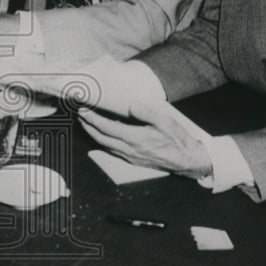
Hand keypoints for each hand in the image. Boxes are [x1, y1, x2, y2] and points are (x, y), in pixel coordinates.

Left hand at [78, 99, 211, 178]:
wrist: (186, 160)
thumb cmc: (177, 139)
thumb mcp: (165, 121)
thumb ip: (146, 113)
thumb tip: (131, 106)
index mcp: (136, 138)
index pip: (107, 127)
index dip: (92, 118)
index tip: (83, 109)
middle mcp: (129, 149)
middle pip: (100, 137)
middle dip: (87, 126)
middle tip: (79, 114)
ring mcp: (130, 156)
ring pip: (104, 145)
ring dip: (93, 134)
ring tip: (86, 123)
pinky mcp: (132, 160)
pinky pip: (111, 150)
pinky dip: (102, 141)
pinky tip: (102, 134)